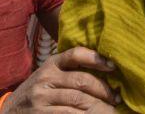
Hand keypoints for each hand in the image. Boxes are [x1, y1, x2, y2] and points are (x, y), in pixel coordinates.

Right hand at [3, 47, 119, 112]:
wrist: (10, 112)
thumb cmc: (39, 90)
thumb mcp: (50, 74)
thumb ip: (71, 68)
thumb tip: (107, 66)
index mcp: (52, 63)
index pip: (76, 54)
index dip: (96, 59)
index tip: (113, 66)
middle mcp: (46, 77)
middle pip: (82, 80)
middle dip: (103, 89)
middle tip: (116, 97)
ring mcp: (42, 97)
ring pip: (78, 100)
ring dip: (98, 105)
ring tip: (110, 108)